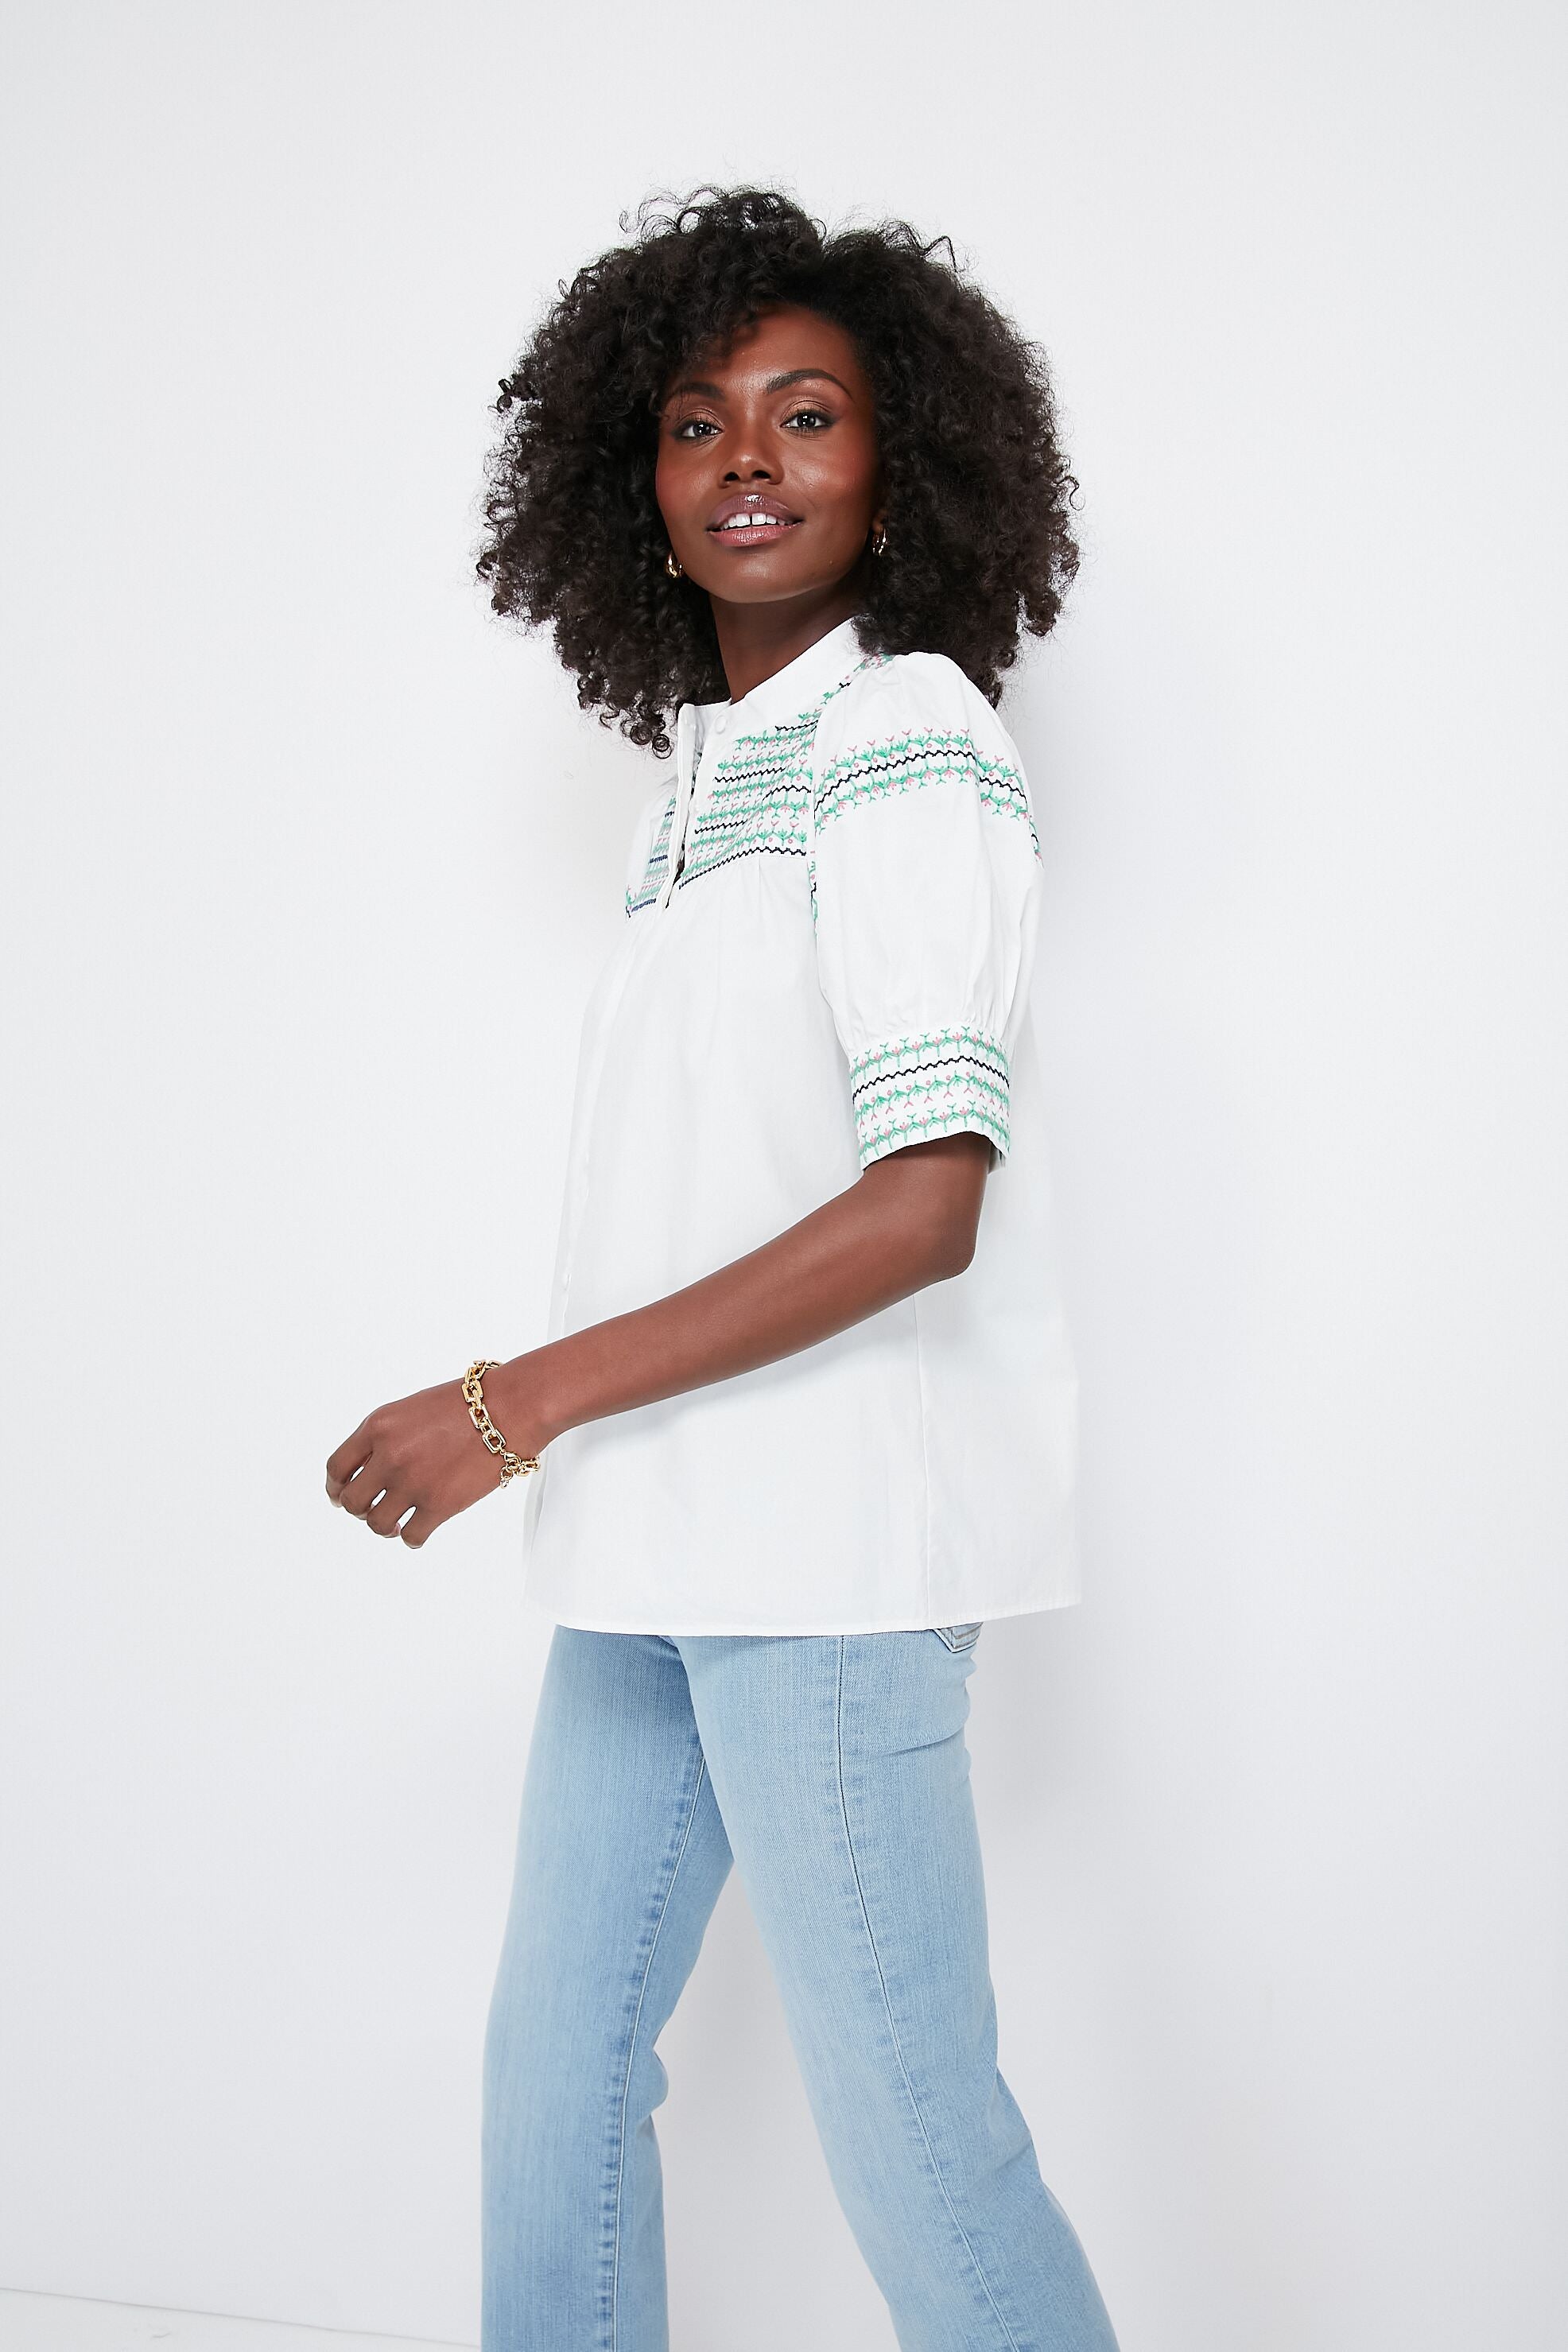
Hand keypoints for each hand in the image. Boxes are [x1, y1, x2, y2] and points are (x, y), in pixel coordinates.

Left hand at [324, 1363, 550, 1549]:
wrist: (508, 1410)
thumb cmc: (466, 1405)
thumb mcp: (411, 1409)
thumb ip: (384, 1437)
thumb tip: (369, 1471)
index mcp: (377, 1427)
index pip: (337, 1467)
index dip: (335, 1487)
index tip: (340, 1496)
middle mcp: (389, 1456)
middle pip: (352, 1501)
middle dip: (360, 1509)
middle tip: (374, 1509)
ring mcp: (413, 1483)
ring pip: (377, 1524)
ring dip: (385, 1526)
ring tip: (398, 1522)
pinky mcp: (439, 1505)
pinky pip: (411, 1536)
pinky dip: (412, 1538)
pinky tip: (419, 1530)